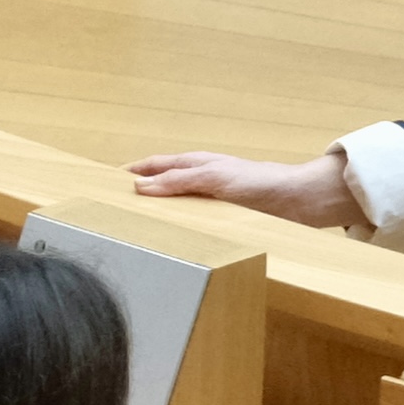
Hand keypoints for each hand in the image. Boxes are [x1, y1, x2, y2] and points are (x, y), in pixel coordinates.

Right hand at [127, 147, 363, 233]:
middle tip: (116, 208)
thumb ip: (178, 181)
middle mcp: (202, 179)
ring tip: (139, 229)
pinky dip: (180, 228)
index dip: (133, 171)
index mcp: (196, 164)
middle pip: (164, 184)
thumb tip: (140, 185)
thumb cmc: (259, 183)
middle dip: (141, 193)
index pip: (155, 165)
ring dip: (160, 214)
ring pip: (178, 204)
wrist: (297, 201)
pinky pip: (194, 221)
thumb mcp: (213, 178)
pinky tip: (176, 241)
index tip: (106, 181)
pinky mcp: (225, 217)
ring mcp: (213, 199)